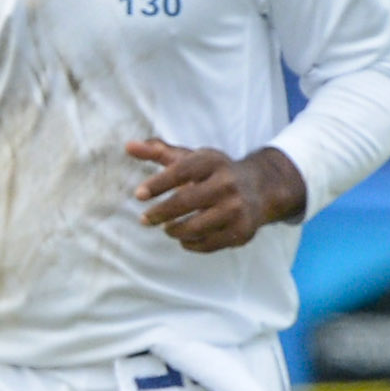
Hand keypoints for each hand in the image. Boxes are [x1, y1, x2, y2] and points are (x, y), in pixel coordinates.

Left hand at [128, 138, 306, 252]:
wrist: (261, 189)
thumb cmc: (214, 173)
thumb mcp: (191, 158)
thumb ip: (158, 152)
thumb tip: (128, 146)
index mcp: (213, 162)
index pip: (181, 171)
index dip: (158, 184)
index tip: (138, 195)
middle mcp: (228, 184)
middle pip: (186, 201)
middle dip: (160, 212)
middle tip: (144, 220)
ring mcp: (237, 209)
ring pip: (196, 226)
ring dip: (174, 230)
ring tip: (167, 228)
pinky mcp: (242, 231)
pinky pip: (208, 243)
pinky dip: (191, 243)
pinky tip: (184, 239)